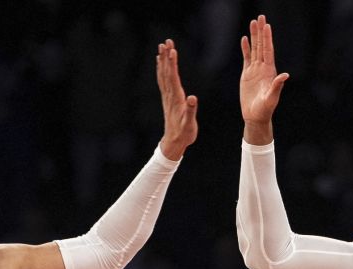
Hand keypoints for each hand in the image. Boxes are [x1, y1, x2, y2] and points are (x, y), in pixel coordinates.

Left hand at [155, 39, 197, 161]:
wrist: (174, 142)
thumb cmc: (184, 133)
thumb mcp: (189, 124)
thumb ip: (191, 110)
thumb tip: (192, 98)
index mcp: (176, 98)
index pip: (173, 77)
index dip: (172, 64)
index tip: (172, 50)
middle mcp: (170, 95)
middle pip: (166, 72)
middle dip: (166, 57)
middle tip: (166, 42)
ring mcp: (167, 96)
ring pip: (163, 75)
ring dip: (163, 60)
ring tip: (162, 47)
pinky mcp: (168, 99)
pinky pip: (163, 81)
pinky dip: (161, 70)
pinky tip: (160, 63)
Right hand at [239, 16, 289, 136]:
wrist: (256, 116)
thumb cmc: (265, 109)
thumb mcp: (272, 98)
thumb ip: (277, 86)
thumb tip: (285, 75)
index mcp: (269, 71)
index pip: (268, 50)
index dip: (268, 38)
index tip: (267, 25)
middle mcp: (263, 68)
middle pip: (262, 45)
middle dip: (261, 31)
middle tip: (260, 17)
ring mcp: (255, 70)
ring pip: (254, 49)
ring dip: (253, 36)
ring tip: (253, 22)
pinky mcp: (247, 74)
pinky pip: (246, 58)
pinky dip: (245, 48)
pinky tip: (244, 39)